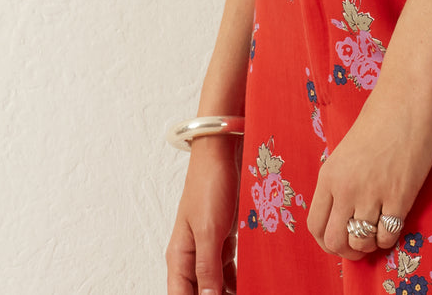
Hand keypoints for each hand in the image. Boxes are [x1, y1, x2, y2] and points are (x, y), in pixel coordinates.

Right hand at [166, 139, 241, 294]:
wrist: (222, 151)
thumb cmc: (208, 184)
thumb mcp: (208, 230)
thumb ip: (206, 269)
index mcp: (179, 256)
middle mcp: (191, 255)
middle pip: (199, 292)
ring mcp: (208, 246)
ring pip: (215, 284)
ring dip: (230, 292)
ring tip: (251, 293)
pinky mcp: (223, 237)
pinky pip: (228, 269)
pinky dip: (238, 279)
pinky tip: (251, 284)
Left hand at [306, 79, 431, 260]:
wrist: (409, 94)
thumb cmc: (382, 114)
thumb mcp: (349, 148)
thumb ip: (343, 177)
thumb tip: (346, 208)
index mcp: (329, 173)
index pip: (315, 226)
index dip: (328, 241)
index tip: (343, 238)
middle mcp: (345, 187)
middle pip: (335, 241)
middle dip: (348, 250)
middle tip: (363, 242)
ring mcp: (371, 192)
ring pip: (361, 242)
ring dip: (370, 244)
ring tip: (379, 230)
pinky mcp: (399, 195)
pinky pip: (387, 235)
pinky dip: (390, 237)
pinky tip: (395, 221)